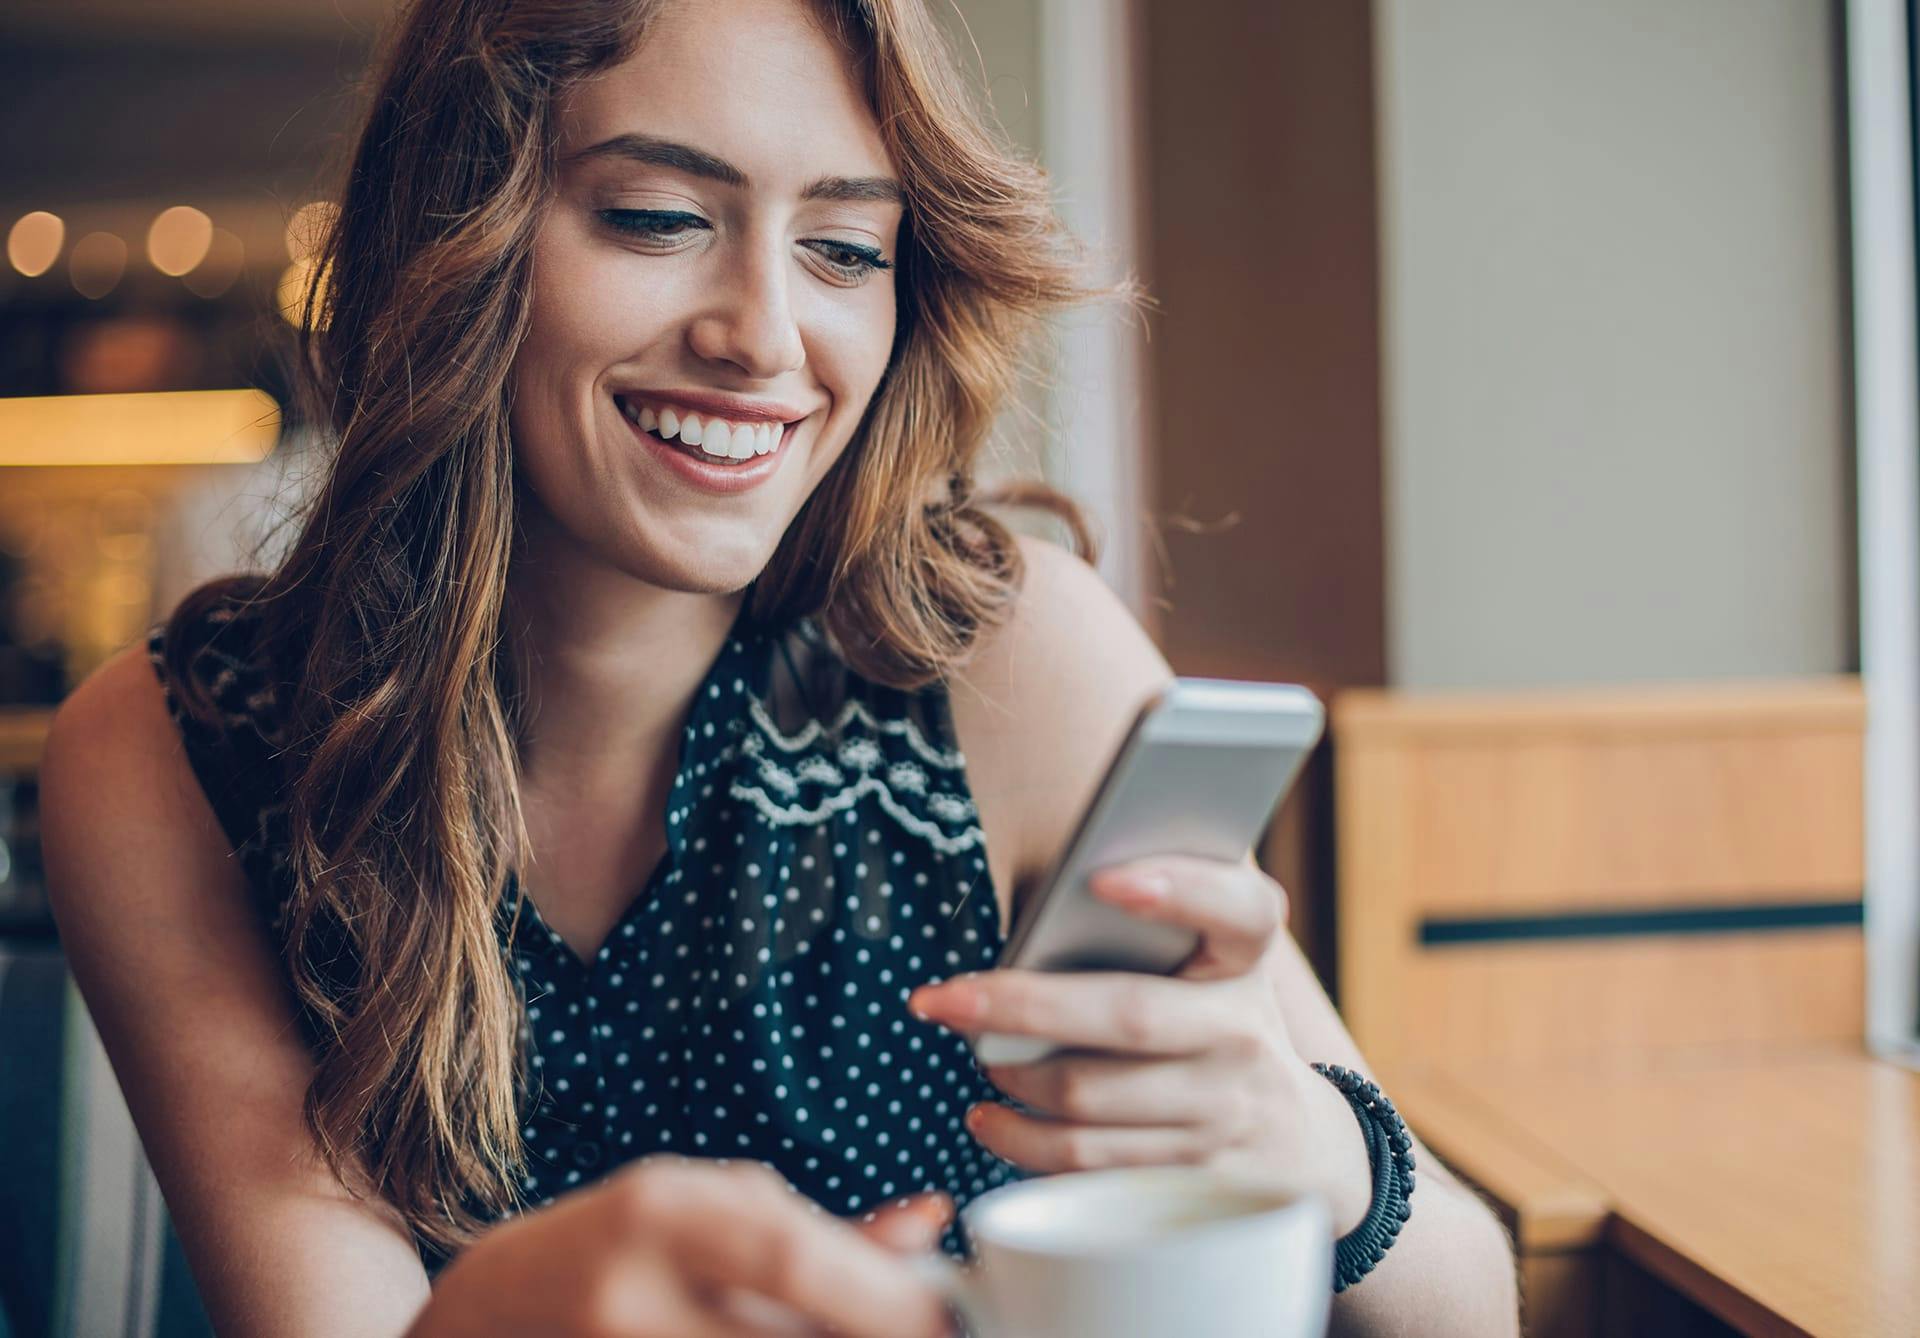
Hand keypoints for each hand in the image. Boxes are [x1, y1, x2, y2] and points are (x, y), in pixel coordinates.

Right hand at [410, 1157, 951, 1337]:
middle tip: (937, 1333)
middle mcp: (632, 1300)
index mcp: (658, 1214)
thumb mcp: (709, 1204)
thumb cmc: (618, 1243)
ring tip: (869, 1333)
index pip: (792, 1261)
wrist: (490, 1315)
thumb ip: (820, 1226)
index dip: (885, 1298)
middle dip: (877, 1336)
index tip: (950, 1316)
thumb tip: (933, 1223)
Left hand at [907, 856, 1372, 1234]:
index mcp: (1246, 960)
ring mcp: (1222, 1113)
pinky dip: (1023, 1141)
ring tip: (973, 1053)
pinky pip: (1089, 1162)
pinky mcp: (1191, 1176)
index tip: (1102, 875)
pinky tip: (990, 1116)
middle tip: (939, 998)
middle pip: (1127, 1015)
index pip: (1240, 909)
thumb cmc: (1216, 1019)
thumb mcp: (1211, 962)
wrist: (1295, 1142)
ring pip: (1090, 1099)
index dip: (1180, 887)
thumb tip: (1042, 905)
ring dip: (1012, 1076)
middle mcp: (1244, 1034)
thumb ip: (1152, 922)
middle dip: (1020, 1005)